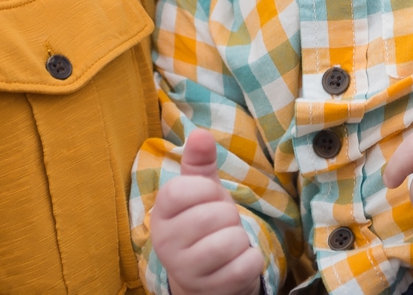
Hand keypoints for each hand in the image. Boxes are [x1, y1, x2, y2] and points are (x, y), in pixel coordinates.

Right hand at [150, 129, 263, 294]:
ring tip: (228, 244)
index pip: (186, 190)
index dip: (208, 191)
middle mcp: (166, 242)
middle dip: (230, 217)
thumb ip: (199, 163)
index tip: (207, 200)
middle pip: (216, 215)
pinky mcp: (211, 288)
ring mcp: (187, 269)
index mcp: (161, 213)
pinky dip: (252, 259)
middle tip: (221, 226)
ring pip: (231, 241)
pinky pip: (247, 264)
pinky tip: (237, 261)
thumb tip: (200, 133)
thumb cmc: (202, 226)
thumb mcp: (199, 192)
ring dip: (241, 239)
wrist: (202, 277)